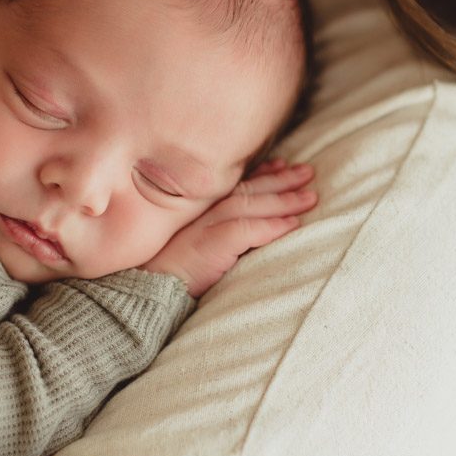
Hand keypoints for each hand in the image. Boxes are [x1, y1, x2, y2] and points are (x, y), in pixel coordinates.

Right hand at [140, 159, 316, 297]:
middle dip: (281, 179)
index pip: (235, 185)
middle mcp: (204, 211)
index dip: (261, 173)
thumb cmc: (166, 274)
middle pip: (249, 188)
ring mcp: (207, 224)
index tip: (281, 165)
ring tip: (310, 197)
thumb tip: (240, 233)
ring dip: (285, 200)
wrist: (145, 290)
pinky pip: (250, 230)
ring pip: (253, 204)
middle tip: (307, 171)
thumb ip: (212, 232)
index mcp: (199, 209)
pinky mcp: (213, 242)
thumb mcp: (190, 245)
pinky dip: (273, 226)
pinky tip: (293, 224)